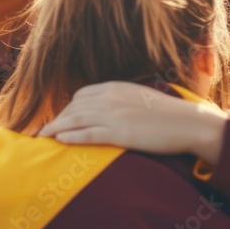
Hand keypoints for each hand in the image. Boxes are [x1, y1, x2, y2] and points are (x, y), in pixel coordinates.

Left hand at [39, 82, 229, 163]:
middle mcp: (110, 98)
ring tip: (42, 138)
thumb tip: (109, 108)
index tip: (59, 119)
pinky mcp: (120, 133)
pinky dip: (71, 136)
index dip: (67, 108)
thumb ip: (121, 99)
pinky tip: (60, 140)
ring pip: (76, 120)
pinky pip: (88, 134)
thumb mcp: (140, 98)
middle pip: (74, 108)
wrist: (188, 123)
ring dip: (56, 128)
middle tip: (42, 131)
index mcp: (115, 87)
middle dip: (56, 118)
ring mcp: (114, 115)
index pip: (81, 96)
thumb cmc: (168, 114)